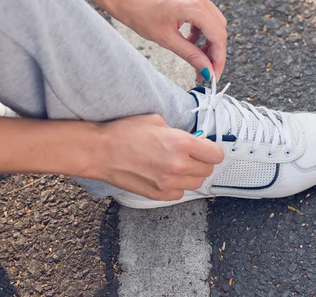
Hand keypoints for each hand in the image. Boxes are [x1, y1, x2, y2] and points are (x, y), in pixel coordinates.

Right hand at [89, 114, 223, 200]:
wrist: (100, 151)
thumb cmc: (123, 132)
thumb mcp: (156, 120)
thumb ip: (178, 131)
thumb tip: (191, 139)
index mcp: (181, 143)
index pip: (215, 154)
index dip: (211, 149)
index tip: (206, 147)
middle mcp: (178, 165)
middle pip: (208, 170)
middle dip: (202, 161)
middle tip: (190, 155)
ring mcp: (168, 182)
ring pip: (196, 183)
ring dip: (191, 174)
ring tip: (176, 165)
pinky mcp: (158, 195)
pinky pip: (179, 194)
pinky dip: (177, 186)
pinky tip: (166, 176)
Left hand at [110, 0, 227, 80]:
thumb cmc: (138, 13)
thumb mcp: (166, 39)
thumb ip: (190, 55)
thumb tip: (207, 70)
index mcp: (194, 6)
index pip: (218, 36)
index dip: (218, 59)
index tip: (214, 75)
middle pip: (219, 29)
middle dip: (215, 51)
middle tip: (206, 70)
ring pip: (213, 21)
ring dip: (208, 40)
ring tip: (197, 56)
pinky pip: (204, 13)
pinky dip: (201, 29)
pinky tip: (190, 40)